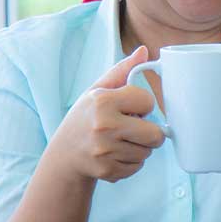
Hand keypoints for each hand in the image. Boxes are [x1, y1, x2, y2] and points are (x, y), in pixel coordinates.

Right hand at [47, 46, 166, 183]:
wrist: (65, 154)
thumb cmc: (85, 117)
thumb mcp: (97, 90)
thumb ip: (122, 70)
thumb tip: (143, 51)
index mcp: (103, 102)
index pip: (148, 101)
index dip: (143, 105)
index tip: (131, 108)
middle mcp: (104, 126)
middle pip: (156, 134)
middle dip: (150, 132)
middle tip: (133, 128)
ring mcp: (105, 151)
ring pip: (147, 152)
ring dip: (139, 147)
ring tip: (120, 141)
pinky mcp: (107, 170)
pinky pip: (138, 167)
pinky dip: (131, 162)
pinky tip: (116, 154)